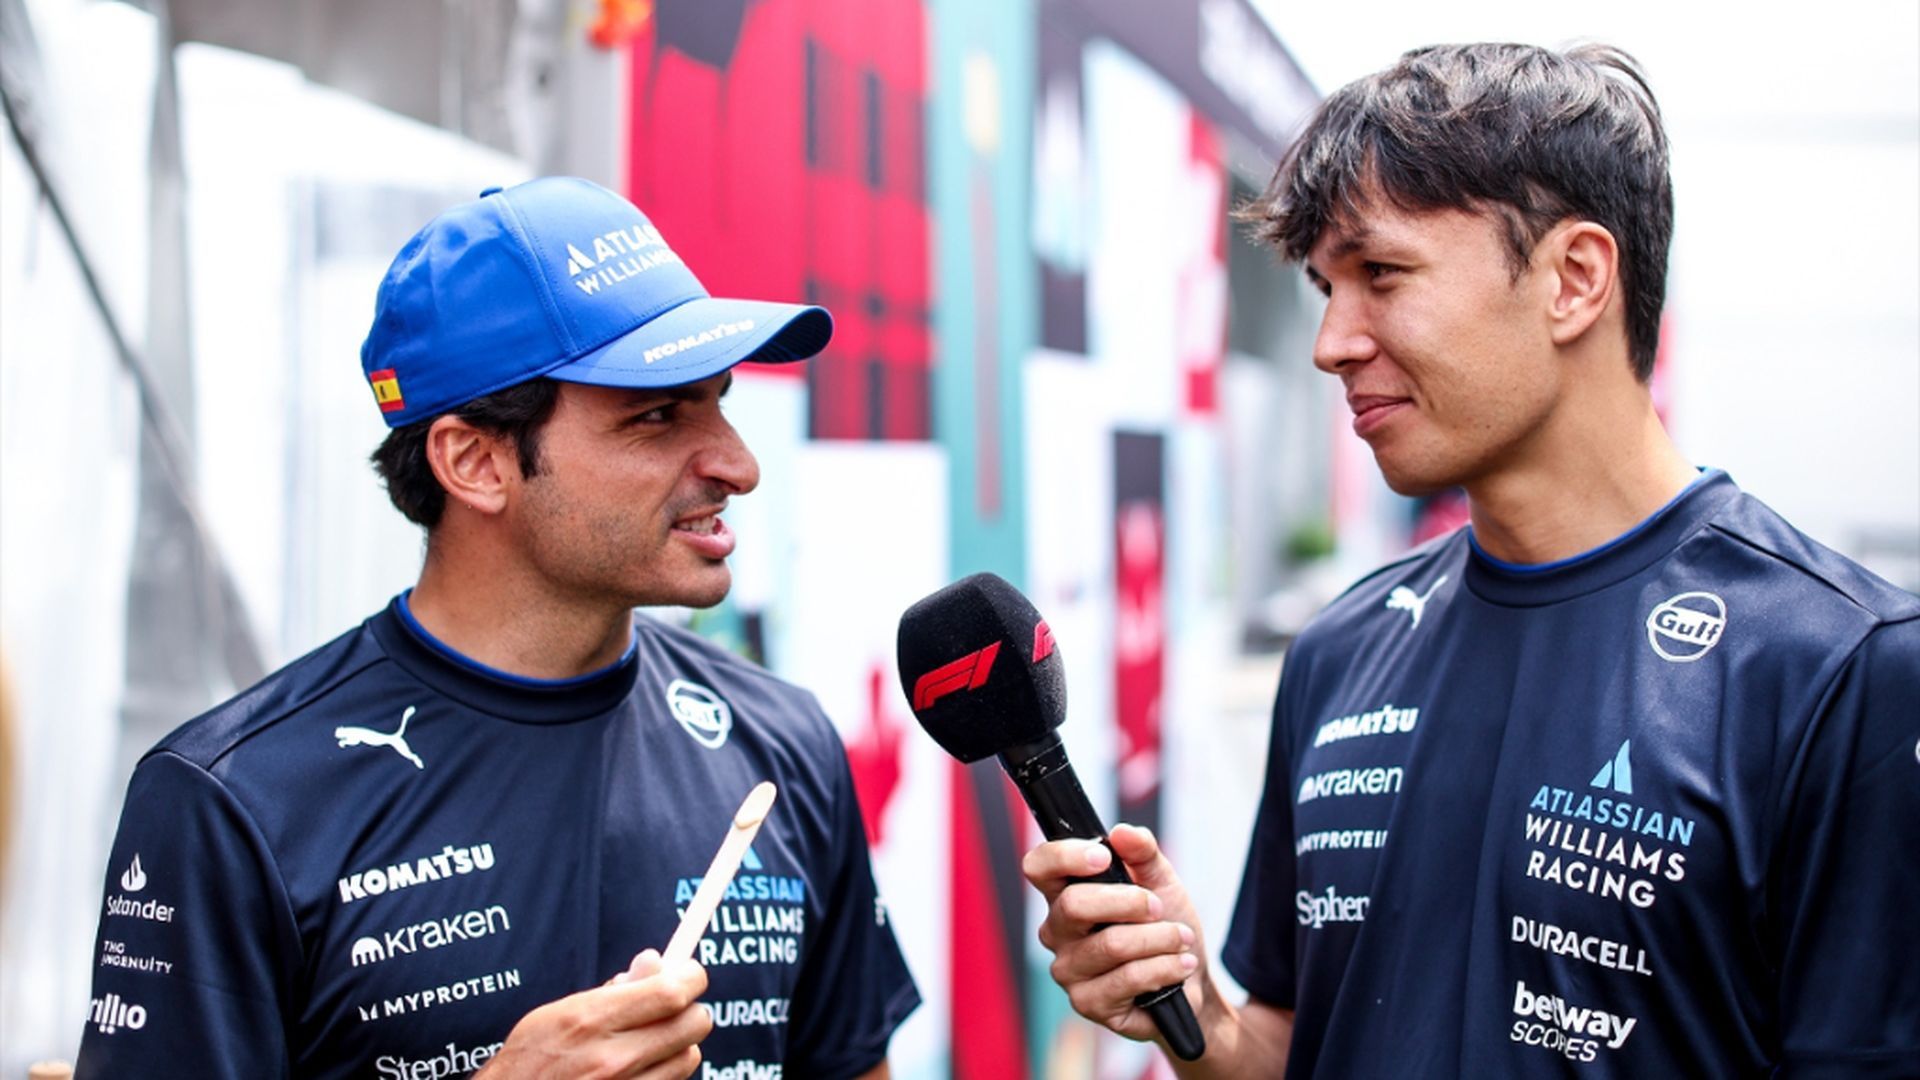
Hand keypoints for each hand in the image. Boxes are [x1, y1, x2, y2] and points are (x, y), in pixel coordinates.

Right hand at [475, 949, 711, 1078]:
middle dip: (689, 1008)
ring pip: (689, 1057)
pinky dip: (665, 1072)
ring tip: (651, 1041)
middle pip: (693, 1024)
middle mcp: (612, 1058)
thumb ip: (612, 990)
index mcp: (591, 1021)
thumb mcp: (559, 1012)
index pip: (671, 993)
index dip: (690, 977)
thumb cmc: (530, 1060)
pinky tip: (641, 1067)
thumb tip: (655, 962)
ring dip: (679, 1044)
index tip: (688, 974)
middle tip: (672, 1006)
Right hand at [1022, 824, 1206, 1042]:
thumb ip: (1143, 853)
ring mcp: (1068, 970)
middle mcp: (1057, 932)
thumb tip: (1122, 832)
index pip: (1039, 867)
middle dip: (1128, 901)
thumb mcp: (1161, 881)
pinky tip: (1180, 965)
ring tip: (1181, 939)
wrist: (1189, 978)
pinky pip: (1128, 978)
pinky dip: (1164, 967)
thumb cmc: (1165, 926)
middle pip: (1074, 904)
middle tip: (1159, 907)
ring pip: (1111, 943)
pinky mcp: (1087, 1002)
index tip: (1103, 857)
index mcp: (1064, 894)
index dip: (1064, 857)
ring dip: (1158, 938)